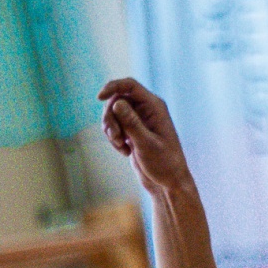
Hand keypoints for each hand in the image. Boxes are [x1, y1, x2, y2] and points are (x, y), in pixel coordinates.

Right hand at [98, 77, 193, 196]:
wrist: (168, 182)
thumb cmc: (164, 164)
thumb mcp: (146, 144)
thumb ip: (131, 123)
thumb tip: (117, 102)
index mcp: (155, 107)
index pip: (130, 85)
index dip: (113, 86)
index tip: (99, 97)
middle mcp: (147, 110)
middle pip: (116, 100)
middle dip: (110, 118)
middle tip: (115, 137)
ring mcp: (139, 120)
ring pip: (112, 114)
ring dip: (111, 129)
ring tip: (120, 146)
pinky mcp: (132, 131)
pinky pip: (114, 126)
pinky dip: (113, 137)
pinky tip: (124, 151)